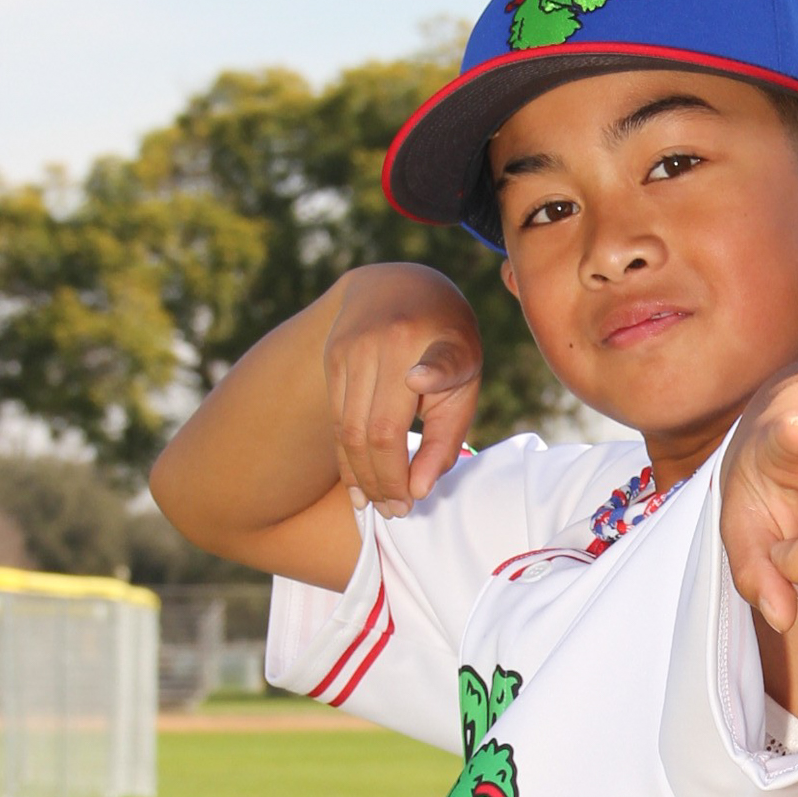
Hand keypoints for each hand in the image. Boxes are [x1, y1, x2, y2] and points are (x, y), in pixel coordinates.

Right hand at [323, 264, 482, 518]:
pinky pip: (336, 421)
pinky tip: (359, 487)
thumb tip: (419, 490)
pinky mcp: (331, 358)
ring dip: (363, 477)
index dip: (422, 399)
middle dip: (385, 481)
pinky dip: (347, 459)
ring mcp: (349, 349)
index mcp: (428, 341)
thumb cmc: (446, 341)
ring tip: (380, 507)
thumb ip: (447, 435)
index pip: (421, 387)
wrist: (397, 284)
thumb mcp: (466, 378)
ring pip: (348, 431)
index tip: (417, 417)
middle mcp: (382, 343)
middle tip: (398, 513)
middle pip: (374, 431)